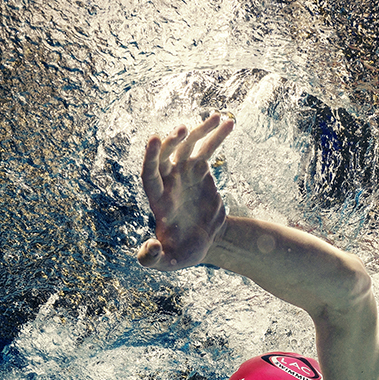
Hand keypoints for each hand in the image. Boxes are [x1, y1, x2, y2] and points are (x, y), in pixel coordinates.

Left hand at [138, 112, 234, 269]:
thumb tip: (150, 249)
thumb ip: (153, 258)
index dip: (151, 158)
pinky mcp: (200, 170)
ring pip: (189, 146)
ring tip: (215, 118)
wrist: (202, 242)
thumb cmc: (180, 253)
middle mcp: (169, 182)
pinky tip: (229, 122)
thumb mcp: (167, 261)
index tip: (155, 139)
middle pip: (167, 156)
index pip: (150, 176)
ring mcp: (184, 173)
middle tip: (183, 130)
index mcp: (159, 201)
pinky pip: (207, 148)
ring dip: (199, 131)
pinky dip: (217, 135)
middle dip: (173, 142)